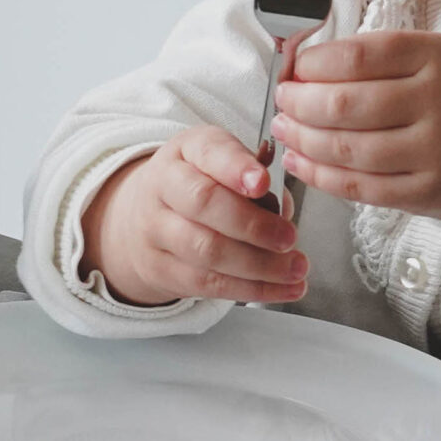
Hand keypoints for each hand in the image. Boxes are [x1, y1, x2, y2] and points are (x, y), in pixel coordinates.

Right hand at [78, 126, 307, 305]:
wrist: (145, 216)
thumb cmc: (200, 184)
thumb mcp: (224, 163)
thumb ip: (256, 178)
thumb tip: (281, 213)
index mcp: (186, 150)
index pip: (210, 153)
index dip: (237, 168)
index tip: (264, 183)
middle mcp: (162, 186)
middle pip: (204, 204)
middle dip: (253, 224)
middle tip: (290, 238)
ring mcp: (154, 230)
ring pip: (206, 250)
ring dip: (258, 265)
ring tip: (295, 269)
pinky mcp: (159, 268)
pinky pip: (206, 283)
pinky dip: (250, 289)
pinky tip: (281, 289)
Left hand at [273, 29, 440, 221]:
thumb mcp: (432, 57)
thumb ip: (375, 57)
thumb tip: (301, 66)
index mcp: (438, 57)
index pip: (357, 57)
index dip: (313, 65)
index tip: (294, 69)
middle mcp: (439, 102)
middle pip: (343, 105)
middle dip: (298, 104)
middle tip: (282, 101)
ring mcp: (434, 150)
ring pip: (344, 149)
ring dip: (300, 140)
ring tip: (283, 129)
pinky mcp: (426, 191)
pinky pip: (356, 186)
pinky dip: (317, 174)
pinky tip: (298, 160)